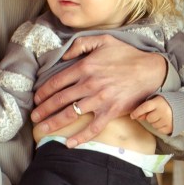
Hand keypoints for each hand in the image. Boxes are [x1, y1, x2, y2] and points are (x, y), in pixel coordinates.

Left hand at [30, 35, 167, 146]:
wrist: (150, 70)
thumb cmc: (126, 55)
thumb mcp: (103, 40)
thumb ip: (81, 44)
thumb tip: (64, 55)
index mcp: (85, 67)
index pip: (57, 82)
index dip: (43, 92)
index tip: (36, 99)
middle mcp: (89, 84)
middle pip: (59, 100)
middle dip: (43, 110)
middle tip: (34, 117)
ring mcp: (99, 100)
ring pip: (71, 114)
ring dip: (54, 123)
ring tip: (42, 129)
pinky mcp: (111, 111)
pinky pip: (93, 128)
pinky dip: (80, 137)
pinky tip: (69, 144)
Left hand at [131, 95, 172, 134]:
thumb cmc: (166, 103)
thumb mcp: (156, 100)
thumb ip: (146, 107)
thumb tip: (137, 117)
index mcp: (159, 102)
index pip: (145, 107)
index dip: (137, 112)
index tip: (132, 116)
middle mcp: (163, 111)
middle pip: (149, 118)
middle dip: (150, 117)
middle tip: (156, 113)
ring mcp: (167, 120)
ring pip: (153, 125)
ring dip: (155, 122)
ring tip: (162, 116)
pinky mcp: (170, 127)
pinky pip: (159, 130)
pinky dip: (160, 127)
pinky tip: (165, 121)